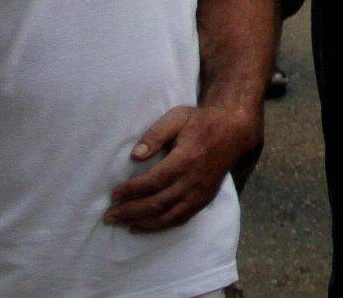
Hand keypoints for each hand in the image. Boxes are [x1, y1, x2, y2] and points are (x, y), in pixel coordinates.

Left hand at [106, 103, 259, 231]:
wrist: (234, 131)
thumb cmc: (202, 122)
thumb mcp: (178, 117)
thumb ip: (156, 134)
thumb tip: (136, 155)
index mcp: (186, 159)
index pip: (154, 181)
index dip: (131, 190)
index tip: (113, 194)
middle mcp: (194, 180)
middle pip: (157, 203)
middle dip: (130, 211)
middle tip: (109, 216)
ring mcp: (200, 193)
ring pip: (167, 215)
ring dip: (142, 222)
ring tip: (121, 224)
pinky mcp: (204, 200)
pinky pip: (180, 218)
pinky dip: (160, 226)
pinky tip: (142, 226)